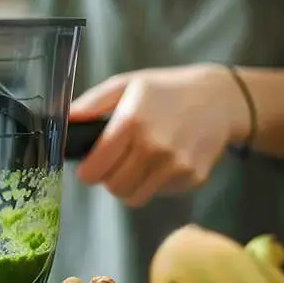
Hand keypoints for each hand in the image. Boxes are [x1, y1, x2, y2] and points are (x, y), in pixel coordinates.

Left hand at [71, 63, 249, 207]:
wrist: (219, 98)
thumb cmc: (166, 90)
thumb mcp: (126, 85)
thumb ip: (91, 104)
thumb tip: (64, 121)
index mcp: (132, 123)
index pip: (95, 169)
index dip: (87, 172)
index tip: (90, 167)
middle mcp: (155, 147)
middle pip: (113, 187)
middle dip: (108, 178)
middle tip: (116, 162)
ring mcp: (176, 165)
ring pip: (134, 197)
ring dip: (129, 185)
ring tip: (137, 162)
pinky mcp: (193, 178)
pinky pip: (159, 193)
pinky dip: (155, 183)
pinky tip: (163, 160)